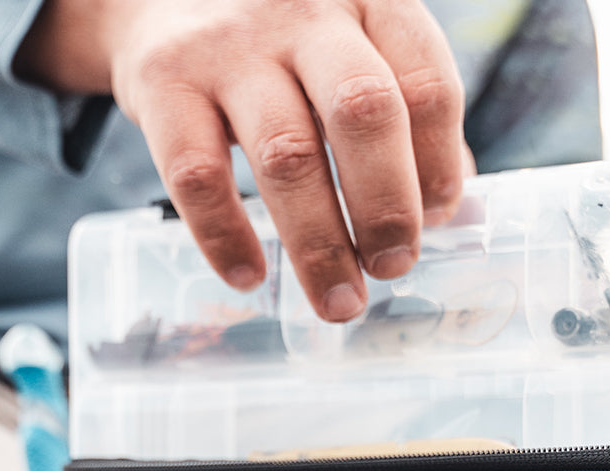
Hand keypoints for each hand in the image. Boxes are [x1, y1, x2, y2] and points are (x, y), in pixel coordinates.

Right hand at [16, 0, 468, 321]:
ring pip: (287, 156)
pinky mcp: (162, 79)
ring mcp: (230, 44)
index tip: (437, 220)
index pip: (426, 84)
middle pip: (364, 113)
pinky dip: (225, 237)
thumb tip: (447, 210)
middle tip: (393, 267)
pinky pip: (197, 173)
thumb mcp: (352, 53)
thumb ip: (403, 118)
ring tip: (338, 302)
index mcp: (370, 1)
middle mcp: (305, 12)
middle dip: (387, 208)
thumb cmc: (283, 46)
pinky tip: (249, 276)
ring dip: (319, 246)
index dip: (441, 164)